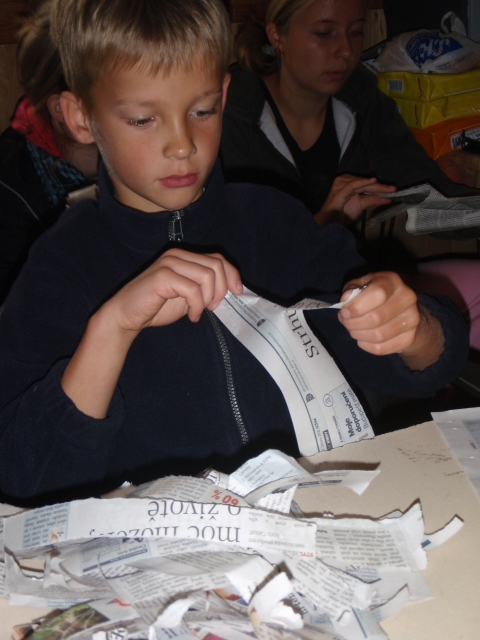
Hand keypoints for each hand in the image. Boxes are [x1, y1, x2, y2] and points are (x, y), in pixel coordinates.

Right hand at [61, 249, 241, 417]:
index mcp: (183, 256)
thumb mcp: (187, 295)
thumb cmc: (156, 306)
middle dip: (221, 290)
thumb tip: (232, 289)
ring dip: (208, 299)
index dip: (232, 274)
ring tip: (199, 312)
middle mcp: (176, 255)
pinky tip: (191, 316)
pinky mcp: (163, 277)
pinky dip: (197, 306)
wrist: (126, 316)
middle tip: (212, 307)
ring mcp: (169, 264)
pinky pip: (193, 290)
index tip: (237, 292)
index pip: (217, 258)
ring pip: (207, 277)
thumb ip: (204, 287)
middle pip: (216, 265)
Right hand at [314, 175, 395, 225]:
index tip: (392, 189)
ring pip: (362, 183)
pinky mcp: (340, 189)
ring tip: (388, 188)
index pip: (367, 184)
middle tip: (393, 189)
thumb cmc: (343, 213)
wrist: (331, 223)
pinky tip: (373, 180)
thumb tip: (388, 199)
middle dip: (380, 186)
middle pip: (366, 183)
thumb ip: (373, 200)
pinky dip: (363, 182)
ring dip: (376, 186)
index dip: (380, 186)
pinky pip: (353, 185)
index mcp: (350, 183)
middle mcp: (345, 180)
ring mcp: (342, 184)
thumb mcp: (362, 205)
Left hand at [338, 272, 443, 369]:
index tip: (344, 312)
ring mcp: (412, 319)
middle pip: (377, 318)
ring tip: (353, 330)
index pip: (378, 293)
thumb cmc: (373, 295)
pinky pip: (382, 348)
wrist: (400, 311)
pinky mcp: (410, 338)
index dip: (357, 306)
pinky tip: (362, 339)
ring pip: (379, 335)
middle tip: (346, 322)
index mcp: (392, 281)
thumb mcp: (360, 285)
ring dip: (359, 335)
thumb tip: (346, 299)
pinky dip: (366, 346)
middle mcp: (407, 298)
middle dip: (354, 323)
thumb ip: (351, 290)